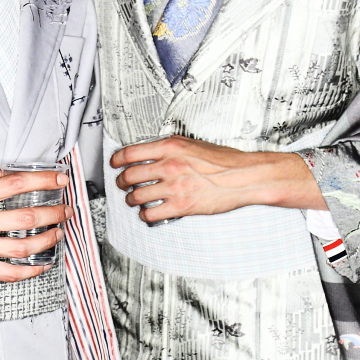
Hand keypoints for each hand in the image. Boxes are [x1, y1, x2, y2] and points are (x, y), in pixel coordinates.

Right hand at [0, 169, 68, 278]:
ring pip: (22, 246)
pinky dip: (29, 270)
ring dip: (47, 240)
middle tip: (64, 210)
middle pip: (26, 216)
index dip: (44, 181)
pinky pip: (7, 272)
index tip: (59, 181)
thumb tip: (10, 175)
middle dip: (53, 212)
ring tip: (57, 233)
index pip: (17, 184)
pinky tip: (41, 265)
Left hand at [111, 136, 323, 222]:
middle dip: (122, 182)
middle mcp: (169, 166)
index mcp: (170, 148)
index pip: (130, 153)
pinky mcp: (181, 206)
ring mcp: (174, 187)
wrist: (243, 176)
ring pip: (137, 196)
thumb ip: (171, 147)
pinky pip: (151, 214)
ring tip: (134, 200)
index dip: (117, 160)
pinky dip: (145, 215)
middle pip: (130, 175)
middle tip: (123, 184)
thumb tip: (152, 151)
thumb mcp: (194, 143)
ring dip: (131, 200)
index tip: (115, 164)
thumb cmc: (224, 161)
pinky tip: (147, 213)